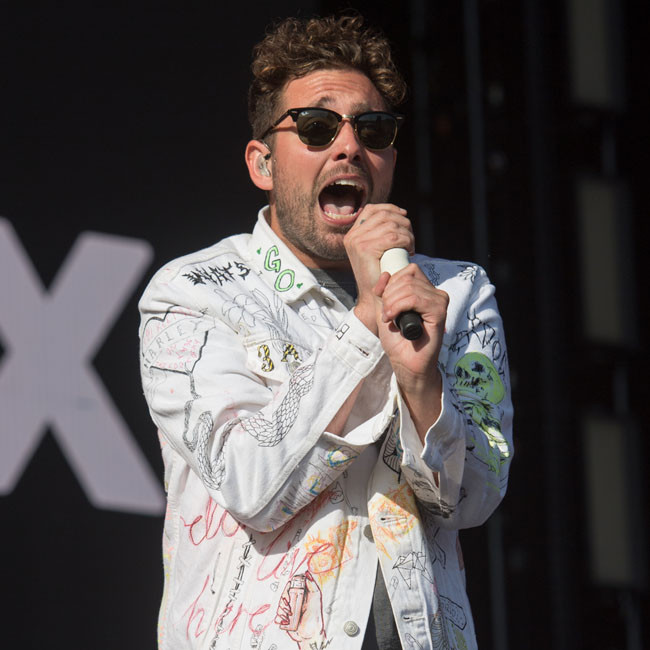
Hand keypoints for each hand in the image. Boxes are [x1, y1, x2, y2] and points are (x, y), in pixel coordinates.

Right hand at [275, 571, 325, 646]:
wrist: (311, 634)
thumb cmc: (315, 616)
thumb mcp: (316, 599)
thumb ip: (312, 585)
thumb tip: (306, 573)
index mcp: (300, 594)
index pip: (290, 585)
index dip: (288, 587)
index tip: (289, 590)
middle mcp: (293, 601)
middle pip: (282, 595)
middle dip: (284, 600)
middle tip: (288, 606)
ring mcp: (288, 610)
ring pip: (279, 605)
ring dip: (282, 610)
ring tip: (289, 615)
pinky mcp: (284, 619)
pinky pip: (277, 616)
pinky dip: (279, 618)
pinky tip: (286, 621)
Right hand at [343, 203, 413, 333]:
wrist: (374, 298)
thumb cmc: (379, 276)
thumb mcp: (377, 252)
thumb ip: (380, 235)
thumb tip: (398, 215)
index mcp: (353, 234)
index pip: (372, 209)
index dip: (391, 209)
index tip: (404, 217)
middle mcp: (352, 236)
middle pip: (384, 215)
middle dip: (402, 222)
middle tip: (410, 239)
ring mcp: (357, 242)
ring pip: (391, 225)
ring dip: (407, 233)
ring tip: (411, 246)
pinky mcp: (365, 249)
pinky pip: (393, 237)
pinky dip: (406, 240)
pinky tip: (410, 249)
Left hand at [374, 264, 448, 438]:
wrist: (405, 362)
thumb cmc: (397, 340)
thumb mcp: (384, 310)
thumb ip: (383, 291)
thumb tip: (385, 273)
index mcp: (423, 290)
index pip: (407, 271)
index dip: (390, 284)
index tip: (385, 304)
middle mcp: (434, 293)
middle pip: (407, 277)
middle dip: (389, 295)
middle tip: (386, 314)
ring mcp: (439, 301)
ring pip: (409, 287)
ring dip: (392, 303)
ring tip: (390, 318)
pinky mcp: (440, 312)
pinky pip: (416, 298)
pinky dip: (399, 307)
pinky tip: (395, 319)